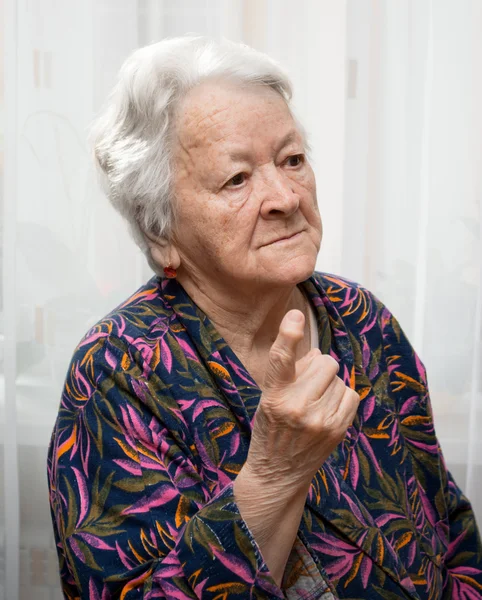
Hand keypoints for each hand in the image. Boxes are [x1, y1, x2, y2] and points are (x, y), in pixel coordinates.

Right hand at [244, 309, 359, 490]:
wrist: (277, 474)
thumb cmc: (270, 429)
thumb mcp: (268, 398)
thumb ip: (290, 373)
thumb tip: (319, 353)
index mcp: (273, 396)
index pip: (281, 359)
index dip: (288, 334)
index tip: (295, 315)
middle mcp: (297, 407)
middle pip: (325, 361)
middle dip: (318, 367)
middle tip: (306, 385)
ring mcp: (320, 420)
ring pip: (338, 377)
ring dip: (328, 384)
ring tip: (314, 403)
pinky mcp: (337, 429)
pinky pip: (350, 394)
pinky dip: (341, 397)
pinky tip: (327, 410)